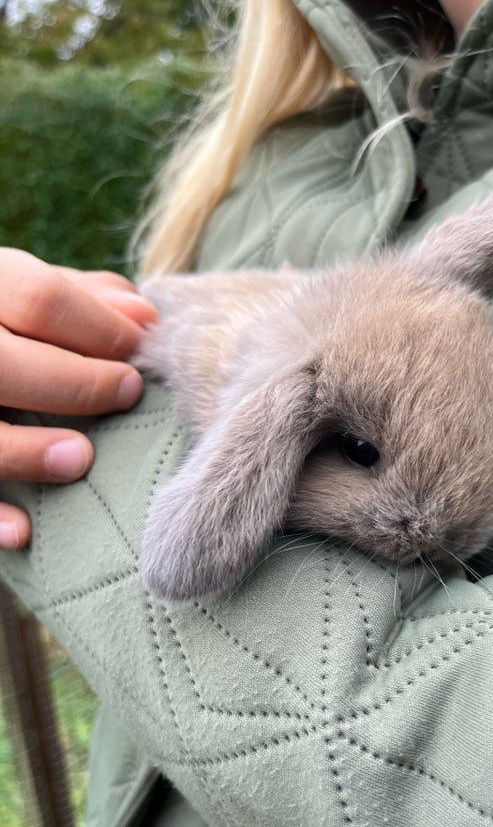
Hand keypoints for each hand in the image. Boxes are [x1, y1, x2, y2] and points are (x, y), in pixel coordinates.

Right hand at [0, 248, 157, 548]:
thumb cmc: (13, 326)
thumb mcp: (32, 296)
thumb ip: (84, 299)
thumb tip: (144, 317)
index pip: (39, 299)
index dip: (101, 328)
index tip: (141, 352)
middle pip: (4, 362)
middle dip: (76, 383)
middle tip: (126, 395)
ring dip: (26, 452)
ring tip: (80, 459)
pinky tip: (25, 531)